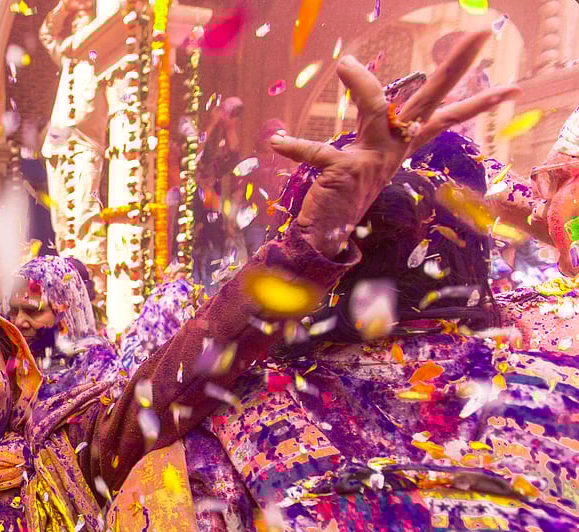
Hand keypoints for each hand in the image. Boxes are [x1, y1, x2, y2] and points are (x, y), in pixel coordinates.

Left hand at [270, 32, 517, 257]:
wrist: (324, 240)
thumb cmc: (340, 198)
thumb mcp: (359, 161)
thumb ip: (366, 133)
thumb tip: (361, 104)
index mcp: (401, 147)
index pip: (445, 117)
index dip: (478, 101)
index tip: (513, 86)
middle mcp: (393, 150)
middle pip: (431, 102)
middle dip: (455, 68)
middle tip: (480, 33)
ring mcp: (372, 159)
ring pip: (378, 110)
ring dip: (362, 85)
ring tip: (345, 65)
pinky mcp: (345, 170)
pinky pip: (318, 153)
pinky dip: (295, 147)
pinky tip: (276, 142)